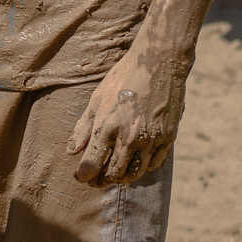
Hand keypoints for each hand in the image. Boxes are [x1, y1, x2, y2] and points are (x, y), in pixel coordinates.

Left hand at [68, 48, 184, 185]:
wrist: (158, 63)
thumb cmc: (123, 77)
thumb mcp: (97, 98)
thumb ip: (84, 127)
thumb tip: (72, 151)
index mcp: (107, 126)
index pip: (92, 164)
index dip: (84, 175)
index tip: (81, 176)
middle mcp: (129, 137)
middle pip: (114, 174)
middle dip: (102, 179)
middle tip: (96, 177)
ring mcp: (151, 139)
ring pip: (135, 173)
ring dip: (122, 177)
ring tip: (114, 173)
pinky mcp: (168, 138)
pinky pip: (154, 164)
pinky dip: (142, 168)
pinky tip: (135, 162)